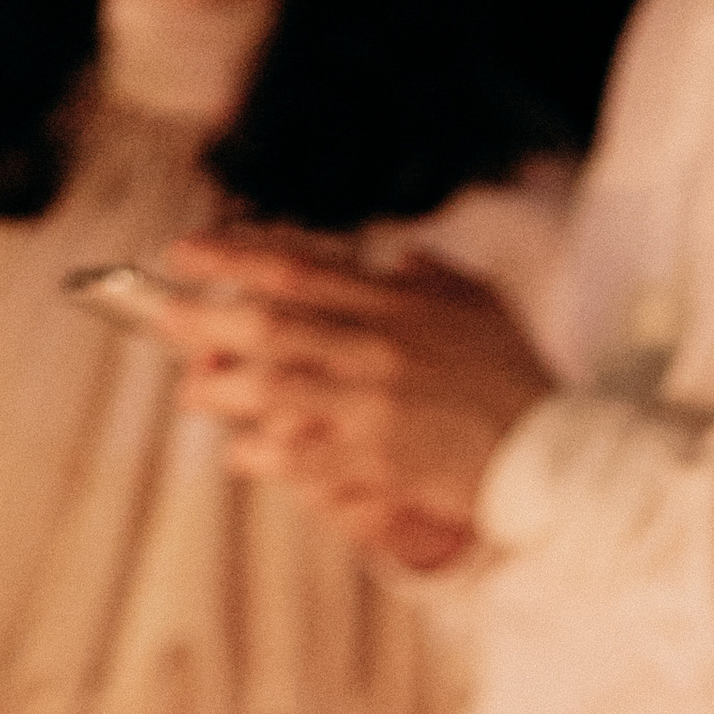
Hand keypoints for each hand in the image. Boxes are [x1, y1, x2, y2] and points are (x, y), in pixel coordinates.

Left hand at [157, 233, 552, 547]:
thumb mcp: (481, 305)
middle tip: (161, 317)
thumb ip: (434, 277)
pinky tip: (241, 452)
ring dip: (222, 390)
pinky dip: (262, 453)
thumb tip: (403, 257)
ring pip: (273, 388)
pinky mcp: (378, 459)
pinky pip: (300, 454)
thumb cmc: (517, 379)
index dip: (230, 257)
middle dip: (203, 319)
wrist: (553, 452)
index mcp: (394, 301)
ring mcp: (373, 404)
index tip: (184, 254)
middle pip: (268, 323)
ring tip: (193, 392)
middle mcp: (375, 345)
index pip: (295, 267)